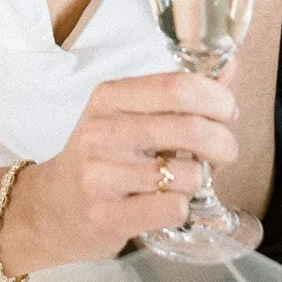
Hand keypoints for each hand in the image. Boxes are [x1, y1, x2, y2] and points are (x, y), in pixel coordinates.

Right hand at [4, 72, 237, 268]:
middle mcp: (102, 132)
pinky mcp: (106, 215)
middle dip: (223, 144)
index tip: (228, 113)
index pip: (178, 86)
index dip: (218, 99)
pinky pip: (173, 208)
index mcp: (109, 98)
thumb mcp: (129, 116)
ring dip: (200, 181)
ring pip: (187, 173)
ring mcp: (101, 175)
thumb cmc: (101, 158)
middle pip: (191, 128)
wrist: (50, 209)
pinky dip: (182, 208)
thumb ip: (181, 93)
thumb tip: (230, 65)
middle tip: (224, 153)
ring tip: (182, 181)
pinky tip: (166, 204)